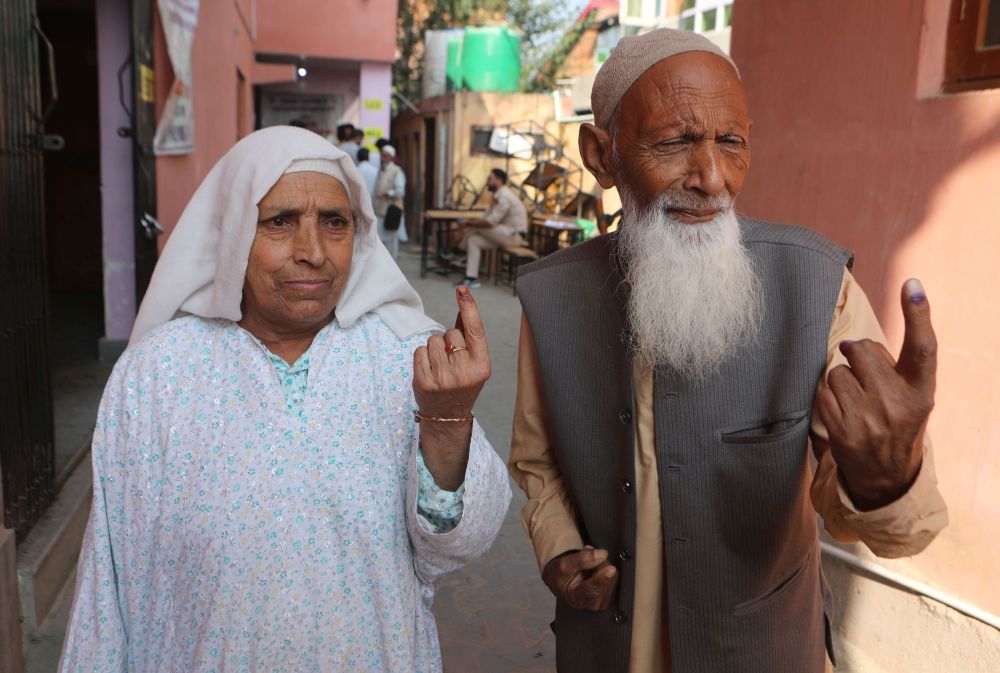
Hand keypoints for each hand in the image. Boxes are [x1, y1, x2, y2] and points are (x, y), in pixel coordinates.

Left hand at [412, 287, 490, 489]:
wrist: (447, 417)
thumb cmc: (463, 384)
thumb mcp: (474, 363)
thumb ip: (470, 337)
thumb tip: (463, 306)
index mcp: (482, 366)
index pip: (475, 330)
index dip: (469, 307)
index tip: (461, 290)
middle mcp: (464, 372)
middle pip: (450, 333)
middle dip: (449, 339)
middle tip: (451, 359)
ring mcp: (443, 378)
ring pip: (433, 340)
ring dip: (434, 347)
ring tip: (440, 365)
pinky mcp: (423, 382)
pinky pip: (420, 350)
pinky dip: (423, 356)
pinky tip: (429, 369)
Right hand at [542, 546, 618, 610]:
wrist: (562, 581)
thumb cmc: (561, 575)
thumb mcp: (564, 564)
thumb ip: (582, 559)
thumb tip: (603, 554)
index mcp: (577, 598)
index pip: (592, 590)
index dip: (602, 579)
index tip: (611, 569)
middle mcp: (593, 604)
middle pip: (606, 580)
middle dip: (599, 565)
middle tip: (585, 560)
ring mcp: (603, 601)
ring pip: (613, 577)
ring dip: (602, 566)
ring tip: (588, 567)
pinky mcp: (610, 596)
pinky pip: (614, 577)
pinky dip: (605, 570)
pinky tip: (594, 572)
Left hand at [816, 279, 936, 509]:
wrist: (886, 477)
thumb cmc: (896, 422)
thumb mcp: (911, 396)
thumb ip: (893, 367)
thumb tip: (851, 344)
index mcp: (921, 391)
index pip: (923, 347)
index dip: (918, 314)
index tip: (913, 284)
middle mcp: (898, 403)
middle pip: (860, 349)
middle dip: (856, 355)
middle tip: (866, 378)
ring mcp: (869, 419)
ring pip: (837, 372)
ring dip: (841, 381)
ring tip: (856, 402)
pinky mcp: (843, 432)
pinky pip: (822, 392)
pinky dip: (827, 398)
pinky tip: (842, 414)